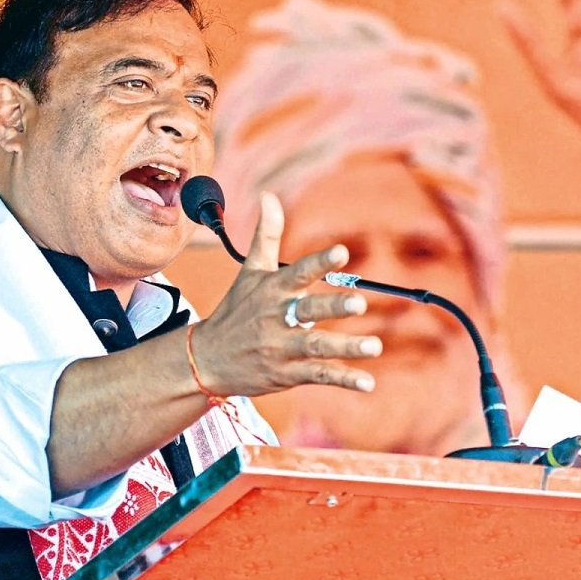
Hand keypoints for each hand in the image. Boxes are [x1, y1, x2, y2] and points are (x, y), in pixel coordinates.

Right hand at [190, 192, 380, 395]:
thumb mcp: (249, 272)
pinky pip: (318, 376)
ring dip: (346, 347)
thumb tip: (268, 196)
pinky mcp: (286, 374)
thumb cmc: (236, 311)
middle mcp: (277, 318)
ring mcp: (281, 348)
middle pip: (308, 311)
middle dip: (333, 306)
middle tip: (358, 303)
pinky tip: (367, 384)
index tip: (342, 252)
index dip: (320, 262)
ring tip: (375, 346)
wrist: (206, 359)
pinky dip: (343, 380)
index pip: (298, 272)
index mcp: (273, 291)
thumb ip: (265, 236)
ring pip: (317, 347)